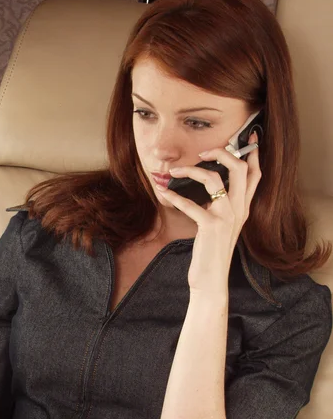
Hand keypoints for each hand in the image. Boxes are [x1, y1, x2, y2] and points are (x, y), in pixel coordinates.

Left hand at [155, 133, 261, 294]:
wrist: (211, 280)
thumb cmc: (212, 252)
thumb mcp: (221, 226)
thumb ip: (219, 207)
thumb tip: (207, 187)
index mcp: (244, 209)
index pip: (256, 175)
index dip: (253, 154)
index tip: (249, 137)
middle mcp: (239, 210)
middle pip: (240, 169)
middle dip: (222, 152)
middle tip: (203, 151)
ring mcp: (226, 218)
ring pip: (215, 179)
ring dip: (191, 171)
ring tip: (173, 172)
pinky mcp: (211, 227)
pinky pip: (191, 205)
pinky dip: (175, 197)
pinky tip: (163, 192)